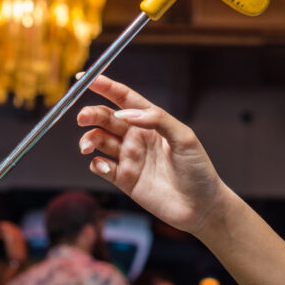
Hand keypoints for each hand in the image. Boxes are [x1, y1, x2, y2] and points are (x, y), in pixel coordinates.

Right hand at [77, 74, 230, 236]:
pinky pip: (102, 167)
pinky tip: (103, 167)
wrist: (201, 206)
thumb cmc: (198, 169)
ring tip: (87, 146)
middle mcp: (137, 137)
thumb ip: (158, 120)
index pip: (124, 99)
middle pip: (106, 118)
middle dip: (91, 114)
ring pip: (99, 140)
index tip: (86, 78)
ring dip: (89, 139)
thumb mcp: (185, 138)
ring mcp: (129, 157)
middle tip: (82, 117)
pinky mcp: (124, 179)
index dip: (105, 86)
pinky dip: (96, 164)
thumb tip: (127, 112)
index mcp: (151, 121)